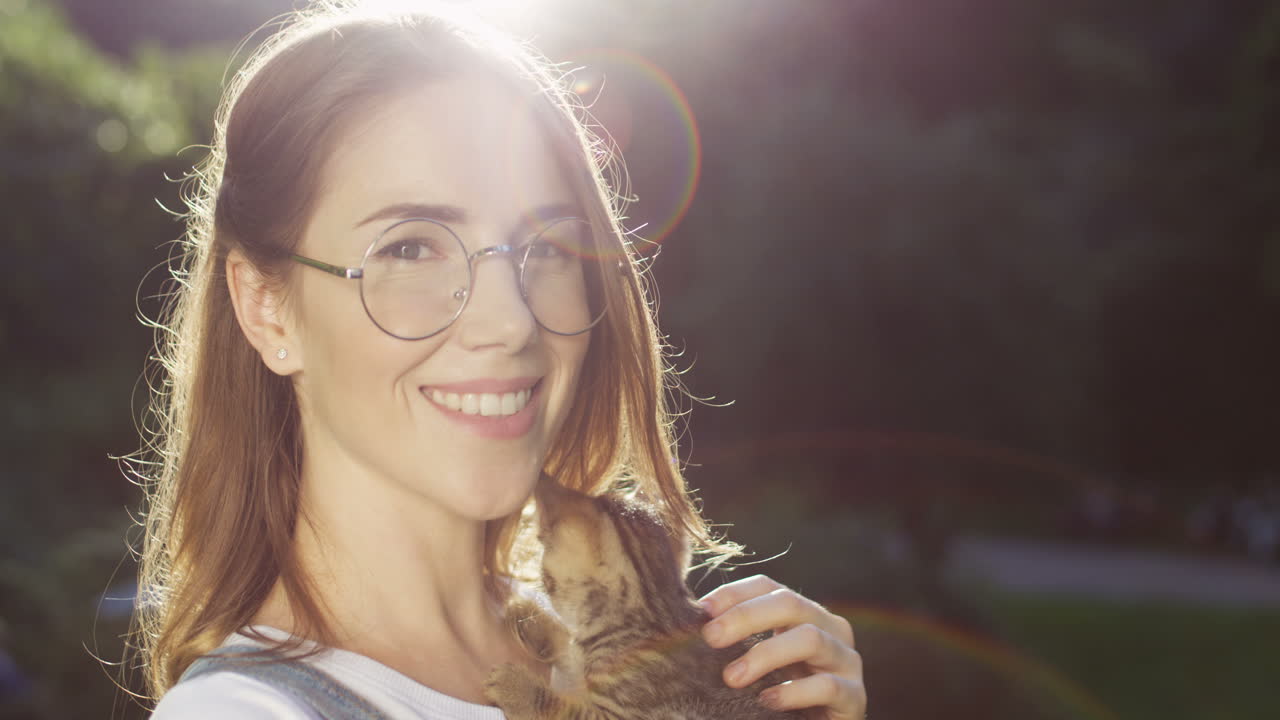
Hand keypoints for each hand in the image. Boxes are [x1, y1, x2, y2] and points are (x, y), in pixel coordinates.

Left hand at [699, 575, 865, 718]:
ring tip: (731, 677)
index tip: (701, 610)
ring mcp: (846, 660)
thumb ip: (737, 640)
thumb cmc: (781, 693)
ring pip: (810, 638)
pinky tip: (767, 700)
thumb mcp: (759, 661)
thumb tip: (691, 622)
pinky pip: (828, 685)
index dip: (735, 593)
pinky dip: (794, 691)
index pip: (769, 587)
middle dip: (746, 617)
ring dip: (766, 654)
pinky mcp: (855, 696)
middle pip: (790, 604)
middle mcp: (830, 628)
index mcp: (804, 614)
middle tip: (710, 638)